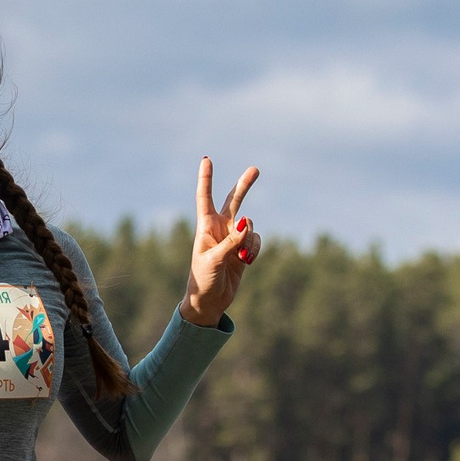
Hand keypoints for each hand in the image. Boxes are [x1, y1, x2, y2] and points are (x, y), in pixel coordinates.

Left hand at [184, 157, 260, 324]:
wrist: (209, 301)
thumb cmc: (203, 279)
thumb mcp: (214, 259)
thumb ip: (232, 241)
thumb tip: (247, 222)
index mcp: (205, 227)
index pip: (205, 198)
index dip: (206, 178)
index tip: (206, 159)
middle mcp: (220, 228)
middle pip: (233, 201)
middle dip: (244, 186)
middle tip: (255, 169)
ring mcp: (233, 238)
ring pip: (250, 225)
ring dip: (250, 238)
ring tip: (243, 255)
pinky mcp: (244, 249)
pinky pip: (256, 240)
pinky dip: (255, 249)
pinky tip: (247, 260)